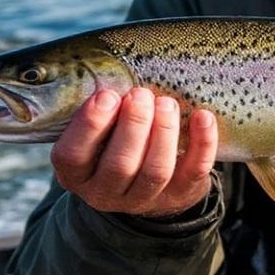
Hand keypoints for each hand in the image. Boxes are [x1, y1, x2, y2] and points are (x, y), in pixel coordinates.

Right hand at [51, 87, 217, 217]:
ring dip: (163, 133)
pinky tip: (202, 116)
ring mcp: (142, 198)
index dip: (90, 125)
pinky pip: (193, 170)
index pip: (73, 156)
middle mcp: (105, 192)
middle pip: (119, 165)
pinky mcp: (178, 194)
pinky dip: (201, 143)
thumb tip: (112, 75)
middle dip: (133, 125)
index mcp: (77, 174)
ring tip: (166, 103)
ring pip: (156, 171)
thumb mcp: (97, 128)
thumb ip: (99, 108)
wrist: (150, 178)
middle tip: (141, 94)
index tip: (107, 95)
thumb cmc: (115, 138)